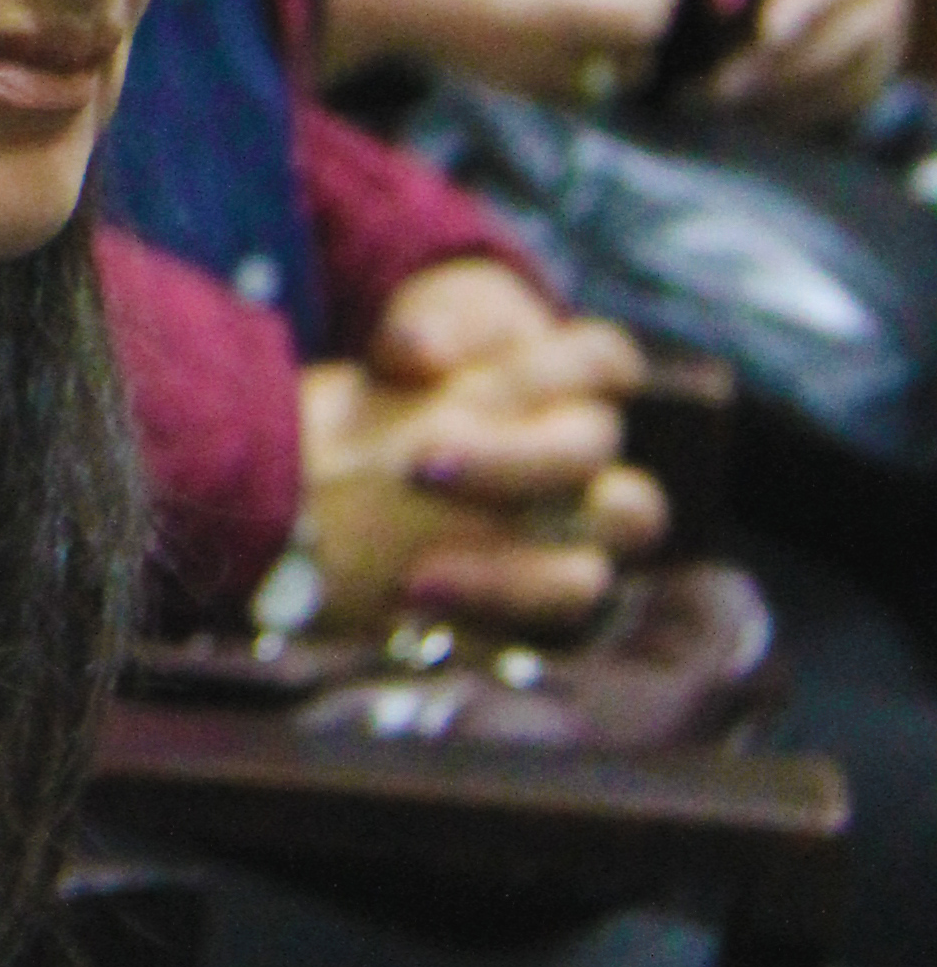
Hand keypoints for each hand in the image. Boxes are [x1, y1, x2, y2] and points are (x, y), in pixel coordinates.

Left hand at [295, 277, 660, 634]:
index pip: (608, 364)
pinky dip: (470, 632)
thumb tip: (421, 352)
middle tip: (418, 462)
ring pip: (582, 580)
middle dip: (511, 464)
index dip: (567, 368)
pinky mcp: (525, 613)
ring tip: (415, 577)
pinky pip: (527, 643)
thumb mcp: (420, 325)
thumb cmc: (412, 371)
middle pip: (592, 466)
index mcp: (575, 388)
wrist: (358, 450)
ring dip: (504, 578)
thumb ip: (433, 322)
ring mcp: (563, 548)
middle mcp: (587, 474)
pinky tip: (408, 616)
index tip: (487, 377)